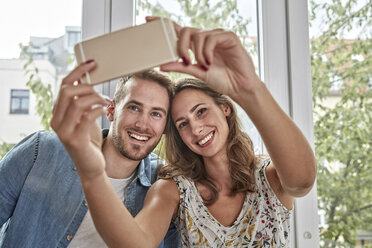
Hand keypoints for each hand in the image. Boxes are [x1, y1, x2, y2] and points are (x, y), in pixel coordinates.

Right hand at [51, 61, 107, 180]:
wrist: (91, 166)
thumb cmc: (89, 139)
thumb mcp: (85, 117)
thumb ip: (83, 101)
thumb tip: (87, 80)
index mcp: (58, 112)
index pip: (64, 85)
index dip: (78, 72)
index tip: (92, 63)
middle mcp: (56, 120)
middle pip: (67, 91)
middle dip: (88, 86)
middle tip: (102, 91)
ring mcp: (64, 131)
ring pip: (76, 103)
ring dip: (95, 98)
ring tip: (105, 102)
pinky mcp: (75, 140)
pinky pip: (86, 118)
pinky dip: (97, 110)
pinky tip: (104, 111)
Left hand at [146, 17, 261, 100]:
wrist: (239, 87)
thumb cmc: (221, 79)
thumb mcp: (197, 72)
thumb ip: (180, 66)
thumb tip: (161, 65)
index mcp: (197, 45)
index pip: (178, 30)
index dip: (164, 24)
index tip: (149, 20)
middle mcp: (206, 37)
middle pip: (186, 30)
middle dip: (181, 45)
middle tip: (184, 59)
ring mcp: (217, 35)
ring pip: (198, 35)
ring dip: (197, 53)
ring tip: (203, 65)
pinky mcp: (229, 37)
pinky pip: (212, 37)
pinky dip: (207, 51)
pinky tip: (210, 61)